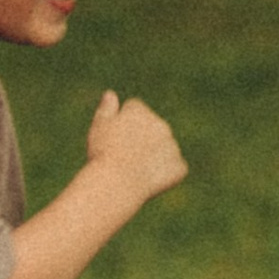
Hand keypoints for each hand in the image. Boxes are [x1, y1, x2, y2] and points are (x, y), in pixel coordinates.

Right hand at [85, 88, 187, 204]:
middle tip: (124, 156)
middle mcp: (160, 124)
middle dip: (142, 139)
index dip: (123, 125)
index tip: (114, 140)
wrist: (116, 183)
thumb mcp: (99, 128)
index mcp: (140, 110)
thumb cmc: (103, 155)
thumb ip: (107, 109)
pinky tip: (149, 181)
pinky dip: (166, 175)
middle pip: (151, 129)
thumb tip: (111, 94)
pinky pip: (175, 169)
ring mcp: (172, 145)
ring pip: (163, 148)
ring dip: (154, 156)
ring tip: (135, 171)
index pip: (134, 110)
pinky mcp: (179, 167)